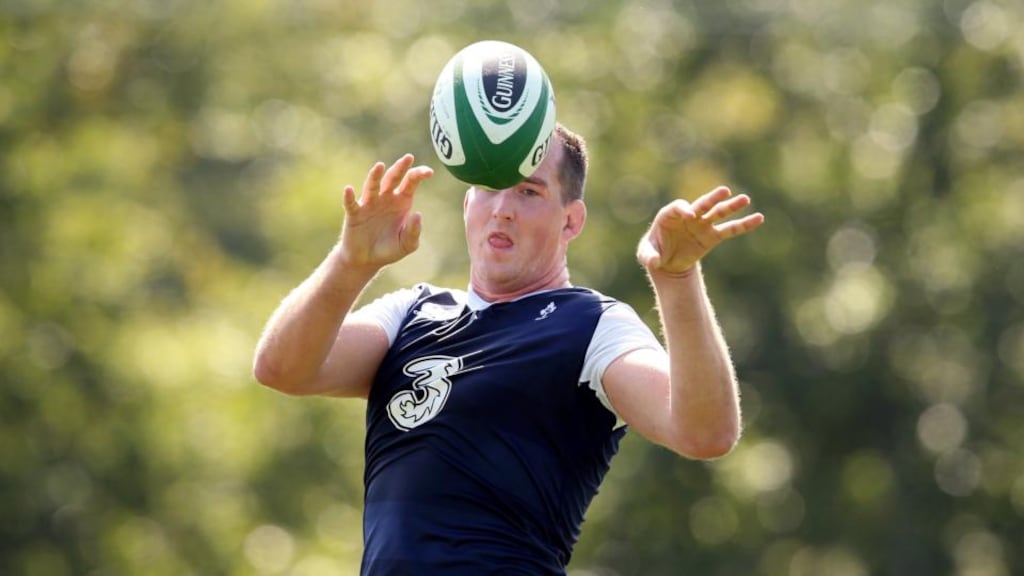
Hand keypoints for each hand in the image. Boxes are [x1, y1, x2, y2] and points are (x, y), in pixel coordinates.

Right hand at [339, 154, 433, 268]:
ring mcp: (369, 204)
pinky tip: (349, 190)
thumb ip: (414, 231)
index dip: (419, 174)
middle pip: (392, 178)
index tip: (429, 172)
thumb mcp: (407, 244)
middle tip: (408, 158)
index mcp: (401, 201)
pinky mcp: (354, 214)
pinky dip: (349, 197)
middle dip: (400, 168)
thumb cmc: (389, 249)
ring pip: (372, 186)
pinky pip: (351, 204)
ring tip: (380, 166)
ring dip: (375, 176)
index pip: (410, 183)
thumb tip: (417, 214)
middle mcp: (385, 198)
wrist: (367, 260)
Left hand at [637, 186, 763, 275]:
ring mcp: (702, 225)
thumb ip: (649, 257)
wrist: (667, 262)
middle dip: (712, 198)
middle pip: (702, 204)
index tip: (690, 215)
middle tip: (724, 191)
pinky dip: (743, 225)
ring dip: (731, 206)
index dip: (683, 209)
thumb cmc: (654, 252)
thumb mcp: (646, 255)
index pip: (678, 207)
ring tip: (745, 199)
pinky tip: (758, 219)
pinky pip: (730, 229)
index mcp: (669, 215)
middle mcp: (688, 216)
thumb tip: (653, 263)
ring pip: (718, 213)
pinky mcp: (712, 237)